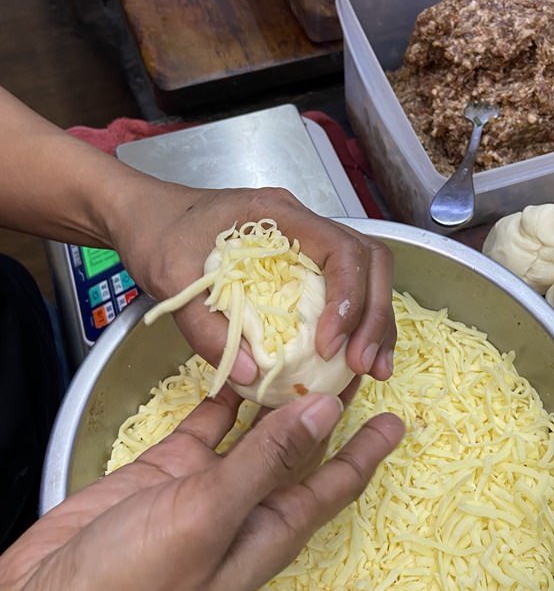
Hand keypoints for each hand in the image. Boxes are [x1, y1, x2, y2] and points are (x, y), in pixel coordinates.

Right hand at [0, 389, 403, 590]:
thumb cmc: (128, 584)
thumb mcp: (207, 518)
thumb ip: (267, 461)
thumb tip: (325, 410)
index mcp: (267, 532)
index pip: (333, 487)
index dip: (367, 454)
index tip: (398, 420)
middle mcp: (243, 509)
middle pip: (300, 455)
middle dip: (327, 415)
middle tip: (351, 367)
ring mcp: (202, 489)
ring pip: (254, 435)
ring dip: (278, 399)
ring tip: (303, 354)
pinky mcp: (166, 471)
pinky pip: (206, 427)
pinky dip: (223, 399)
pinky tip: (235, 368)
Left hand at [112, 185, 396, 383]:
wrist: (142, 215)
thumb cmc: (156, 232)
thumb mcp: (171, 278)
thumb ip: (206, 328)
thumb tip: (254, 375)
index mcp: (279, 216)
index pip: (340, 249)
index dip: (348, 298)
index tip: (328, 346)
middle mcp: (303, 226)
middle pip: (369, 262)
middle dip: (374, 315)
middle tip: (363, 364)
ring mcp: (305, 245)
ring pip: (365, 276)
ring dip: (374, 323)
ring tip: (372, 369)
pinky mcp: (299, 268)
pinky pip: (344, 291)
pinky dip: (357, 325)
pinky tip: (353, 360)